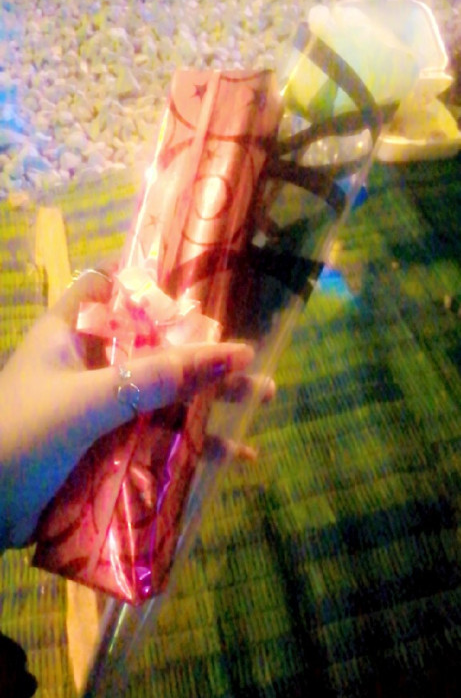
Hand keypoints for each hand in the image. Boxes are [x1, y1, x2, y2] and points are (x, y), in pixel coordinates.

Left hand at [0, 271, 264, 548]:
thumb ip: (152, 381)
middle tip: (254, 363)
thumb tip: (227, 355)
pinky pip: (158, 441)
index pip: (111, 288)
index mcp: (71, 336)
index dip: (151, 284)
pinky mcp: (109, 452)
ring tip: (262, 401)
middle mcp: (91, 367)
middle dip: (203, 355)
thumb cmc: (18, 439)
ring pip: (163, 397)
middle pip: (154, 349)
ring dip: (209, 401)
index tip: (200, 289)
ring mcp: (102, 410)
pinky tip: (235, 458)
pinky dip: (194, 449)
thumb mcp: (85, 404)